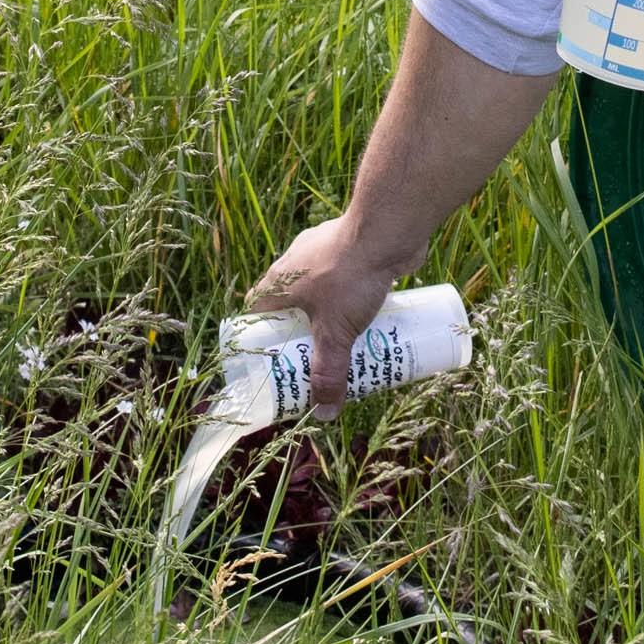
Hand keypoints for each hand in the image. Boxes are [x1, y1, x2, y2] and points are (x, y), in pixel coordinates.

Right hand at [242, 211, 406, 412]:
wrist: (387, 229)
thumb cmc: (350, 276)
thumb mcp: (335, 333)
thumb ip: (329, 373)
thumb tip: (324, 414)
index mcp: (279, 281)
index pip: (256, 314)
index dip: (260, 339)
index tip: (272, 361)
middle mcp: (296, 264)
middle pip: (290, 306)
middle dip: (301, 334)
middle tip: (313, 361)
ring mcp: (324, 252)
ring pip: (320, 293)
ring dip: (328, 316)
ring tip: (344, 343)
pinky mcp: (351, 248)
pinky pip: (345, 281)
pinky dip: (351, 299)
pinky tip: (368, 315)